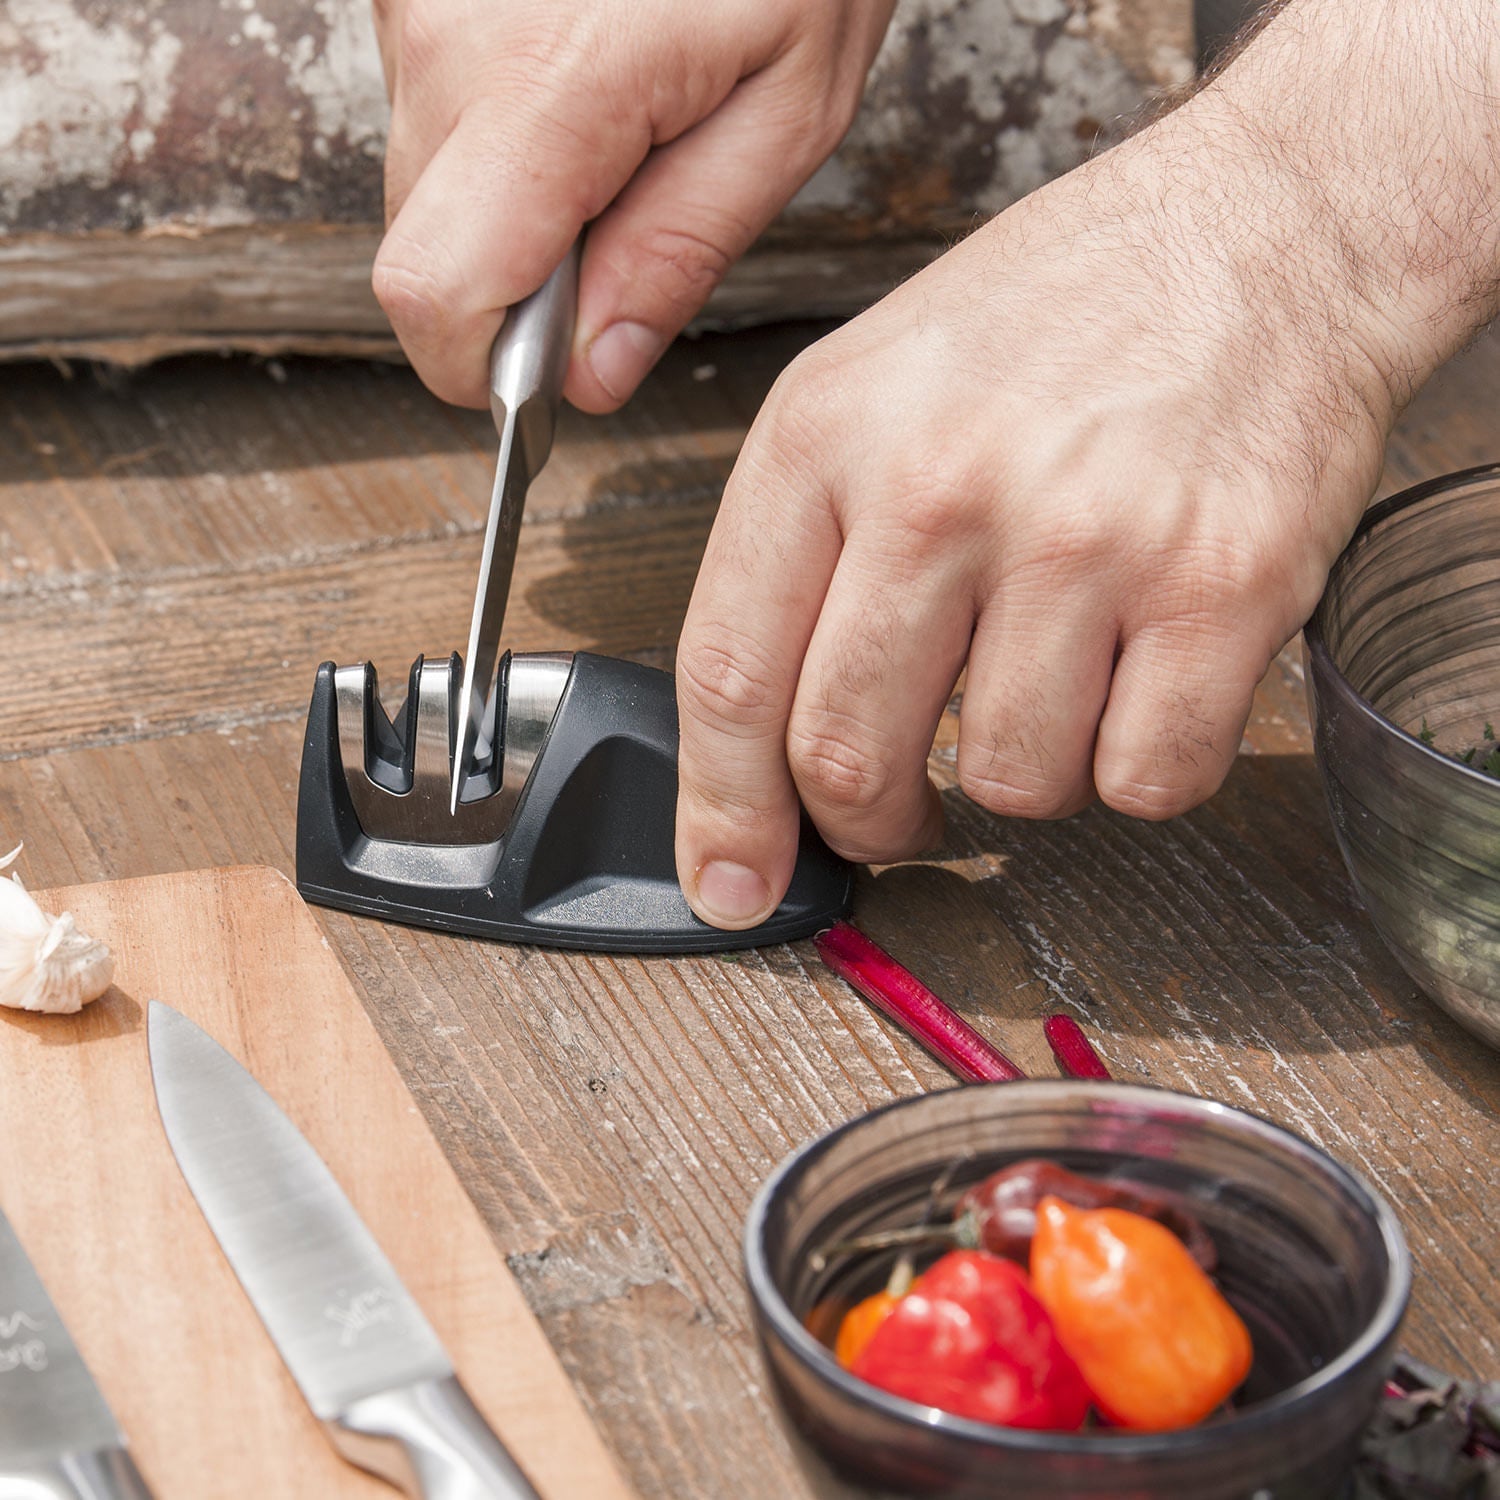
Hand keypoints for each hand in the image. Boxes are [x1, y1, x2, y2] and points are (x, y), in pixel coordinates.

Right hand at [370, 0, 894, 410]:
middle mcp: (447, 37)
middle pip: (424, 256)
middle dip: (515, 290)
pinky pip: (432, 119)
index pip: (435, 296)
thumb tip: (592, 375)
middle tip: (627, 221)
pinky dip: (500, 144)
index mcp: (547, 81)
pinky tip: (580, 89)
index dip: (487, 369)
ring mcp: (414, 0)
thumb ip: (680, 254)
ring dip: (512, 209)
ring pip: (423, 193)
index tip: (556, 372)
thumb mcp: (787, 113)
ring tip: (618, 130)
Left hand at [671, 95, 1409, 928]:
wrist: (1264, 229)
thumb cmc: (1057, 317)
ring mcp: (1083, 539)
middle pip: (850, 756)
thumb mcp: (872, 385)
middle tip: (901, 816)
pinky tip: (1140, 678)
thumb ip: (802, 556)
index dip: (722, 811)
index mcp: (825, 436)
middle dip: (871, 824)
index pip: (728, 672)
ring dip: (1025, 771)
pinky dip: (1138, 764)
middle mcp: (939, 488)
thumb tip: (761, 748)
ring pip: (1009, 784)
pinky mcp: (1222, 586)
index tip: (731, 883)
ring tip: (1053, 677)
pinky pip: (1145, 779)